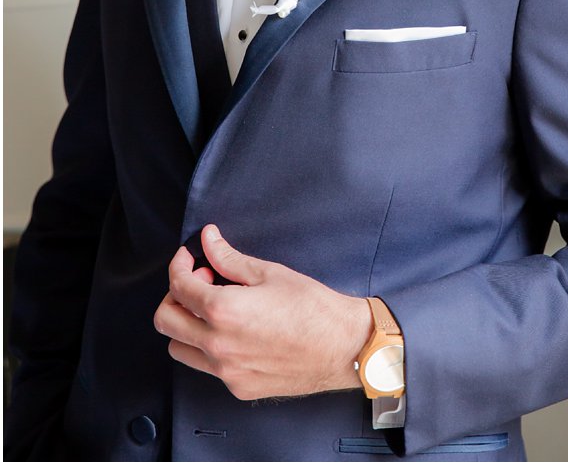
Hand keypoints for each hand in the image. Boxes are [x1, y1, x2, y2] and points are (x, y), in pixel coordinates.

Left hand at [153, 224, 372, 400]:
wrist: (343, 345)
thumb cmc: (315, 309)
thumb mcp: (272, 273)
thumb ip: (230, 258)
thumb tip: (210, 241)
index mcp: (223, 310)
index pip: (179, 286)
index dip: (180, 265)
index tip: (189, 259)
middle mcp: (217, 344)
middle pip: (166, 320)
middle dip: (174, 296)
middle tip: (199, 284)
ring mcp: (225, 369)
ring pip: (179, 348)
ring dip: (187, 326)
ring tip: (214, 312)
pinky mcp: (237, 386)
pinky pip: (206, 367)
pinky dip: (210, 347)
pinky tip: (234, 333)